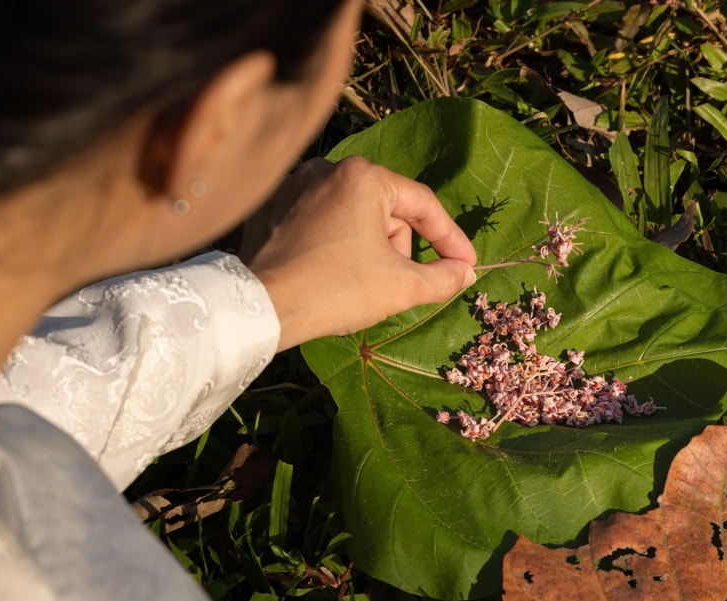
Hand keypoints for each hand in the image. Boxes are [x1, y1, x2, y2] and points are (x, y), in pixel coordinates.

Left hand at [241, 156, 477, 350]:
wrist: (260, 307)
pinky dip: (330, 244)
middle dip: (396, 249)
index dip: (450, 239)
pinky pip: (318, 221)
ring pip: (352, 216)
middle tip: (390, 286)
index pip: (422, 204)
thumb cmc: (335, 290)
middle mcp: (327, 168)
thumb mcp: (399, 287)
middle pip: (386, 210)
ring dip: (364, 247)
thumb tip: (464, 272)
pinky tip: (325, 273)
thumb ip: (441, 278)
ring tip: (352, 282)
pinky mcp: (270, 205)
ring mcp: (294, 184)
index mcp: (364, 176)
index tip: (465, 264)